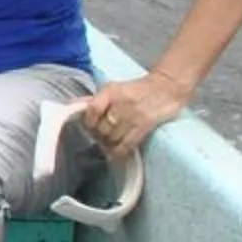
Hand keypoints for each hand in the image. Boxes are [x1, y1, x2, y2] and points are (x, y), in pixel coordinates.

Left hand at [74, 72, 190, 159]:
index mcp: (110, 91)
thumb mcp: (115, 88)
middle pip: (102, 127)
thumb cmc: (138, 89)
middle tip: (101, 137)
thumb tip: (74, 105)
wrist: (167, 87)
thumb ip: (96, 99)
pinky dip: (119, 152)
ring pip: (112, 138)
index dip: (88, 122)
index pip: (91, 110)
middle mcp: (120, 102)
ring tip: (110, 144)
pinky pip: (127, 144)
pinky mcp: (145, 125)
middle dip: (99, 135)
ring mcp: (133, 114)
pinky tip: (116, 154)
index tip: (90, 127)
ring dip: (109, 144)